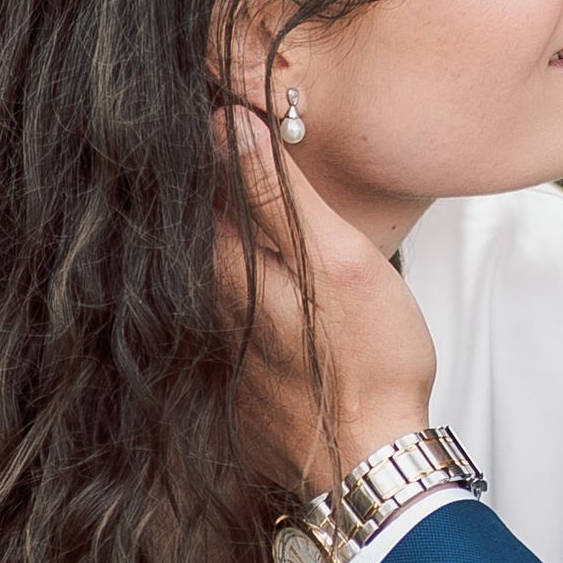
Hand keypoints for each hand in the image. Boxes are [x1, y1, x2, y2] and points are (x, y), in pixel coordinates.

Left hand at [215, 102, 435, 497]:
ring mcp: (218, 339)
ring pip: (216, 262)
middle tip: (238, 126)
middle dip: (217, 177)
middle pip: (201, 219)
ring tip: (256, 186)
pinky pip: (233, 304)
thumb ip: (279, 194)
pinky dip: (246, 277)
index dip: (209, 133)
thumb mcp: (336, 261)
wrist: (368, 465)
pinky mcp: (237, 369)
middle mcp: (206, 301)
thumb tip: (228, 123)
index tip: (222, 96)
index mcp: (222, 264)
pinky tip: (276, 275)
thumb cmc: (366, 367)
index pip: (194, 177)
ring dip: (233, 226)